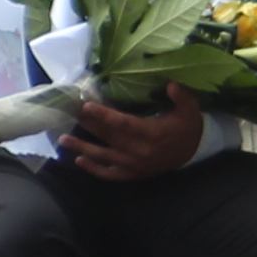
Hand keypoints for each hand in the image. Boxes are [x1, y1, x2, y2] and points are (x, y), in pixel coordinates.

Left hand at [64, 81, 205, 182]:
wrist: (193, 153)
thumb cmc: (186, 127)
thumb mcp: (189, 109)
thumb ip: (181, 96)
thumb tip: (171, 83)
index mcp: (153, 134)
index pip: (124, 124)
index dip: (104, 115)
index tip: (86, 106)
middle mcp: (141, 151)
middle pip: (109, 137)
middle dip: (87, 125)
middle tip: (68, 114)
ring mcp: (135, 165)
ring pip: (104, 156)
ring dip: (82, 148)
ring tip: (62, 139)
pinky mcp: (133, 173)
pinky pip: (111, 174)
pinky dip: (94, 169)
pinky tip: (79, 160)